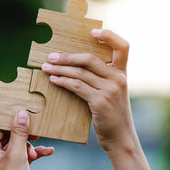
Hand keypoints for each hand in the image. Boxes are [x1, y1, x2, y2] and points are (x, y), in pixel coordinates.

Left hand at [0, 110, 53, 169]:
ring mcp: (4, 161)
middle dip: (24, 135)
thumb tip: (21, 114)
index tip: (23, 114)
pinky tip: (48, 151)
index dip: (10, 120)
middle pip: (9, 134)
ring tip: (35, 153)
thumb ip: (19, 133)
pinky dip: (35, 153)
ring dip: (30, 146)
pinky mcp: (14, 168)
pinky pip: (24, 154)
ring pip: (19, 144)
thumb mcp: (17, 154)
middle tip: (35, 132)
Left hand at [41, 29, 135, 151]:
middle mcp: (118, 78)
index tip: (92, 31)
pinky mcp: (100, 101)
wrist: (120, 138)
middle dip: (67, 56)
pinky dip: (62, 81)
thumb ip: (101, 79)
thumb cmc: (112, 114)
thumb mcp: (112, 93)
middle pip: (90, 58)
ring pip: (80, 72)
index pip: (123, 46)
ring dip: (60, 68)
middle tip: (51, 56)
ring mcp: (110, 90)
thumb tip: (74, 66)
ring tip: (46, 67)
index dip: (109, 35)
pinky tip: (53, 80)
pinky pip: (77, 86)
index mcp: (122, 73)